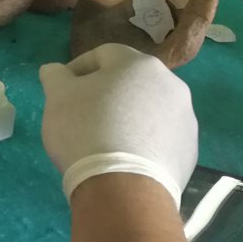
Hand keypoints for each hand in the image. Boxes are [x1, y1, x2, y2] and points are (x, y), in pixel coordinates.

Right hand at [39, 44, 197, 206]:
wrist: (124, 186)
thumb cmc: (86, 130)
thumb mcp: (58, 97)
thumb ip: (55, 77)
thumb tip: (54, 70)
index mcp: (138, 64)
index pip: (103, 54)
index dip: (78, 69)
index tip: (62, 89)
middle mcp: (170, 84)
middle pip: (130, 82)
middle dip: (106, 94)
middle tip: (82, 115)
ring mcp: (184, 119)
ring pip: (148, 110)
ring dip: (127, 118)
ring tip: (104, 140)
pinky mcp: (188, 151)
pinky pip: (160, 138)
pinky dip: (143, 142)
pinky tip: (124, 159)